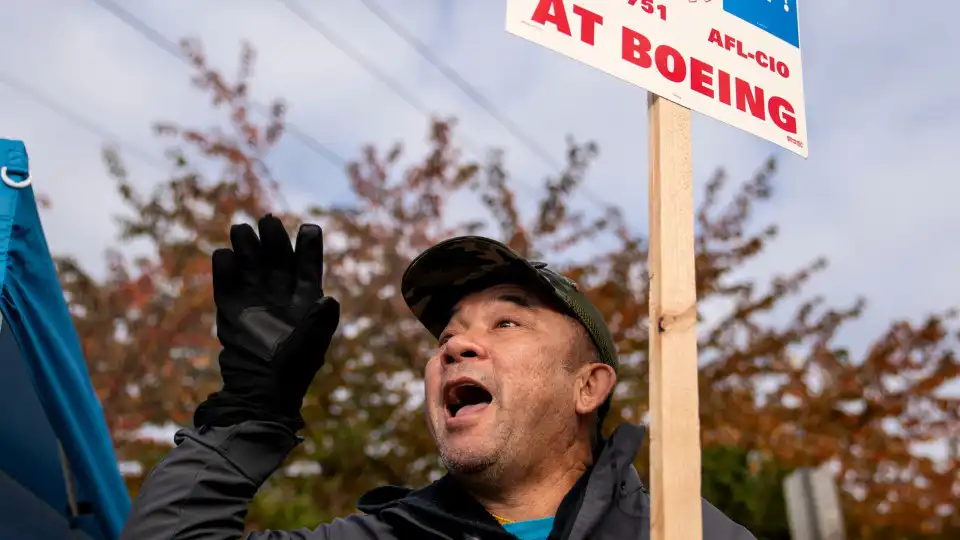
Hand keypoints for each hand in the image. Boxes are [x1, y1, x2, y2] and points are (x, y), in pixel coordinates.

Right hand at [194, 214, 339, 431]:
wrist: (260, 392)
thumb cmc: (293, 370)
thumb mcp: (312, 345)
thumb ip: (321, 321)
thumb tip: (329, 297)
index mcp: (305, 299)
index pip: (308, 265)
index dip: (309, 247)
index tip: (309, 228)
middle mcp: (280, 294)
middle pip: (277, 258)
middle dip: (273, 239)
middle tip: (268, 220)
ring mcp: (255, 300)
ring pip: (250, 264)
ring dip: (246, 246)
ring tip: (241, 229)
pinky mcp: (230, 310)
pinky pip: (226, 284)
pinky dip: (223, 269)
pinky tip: (224, 255)